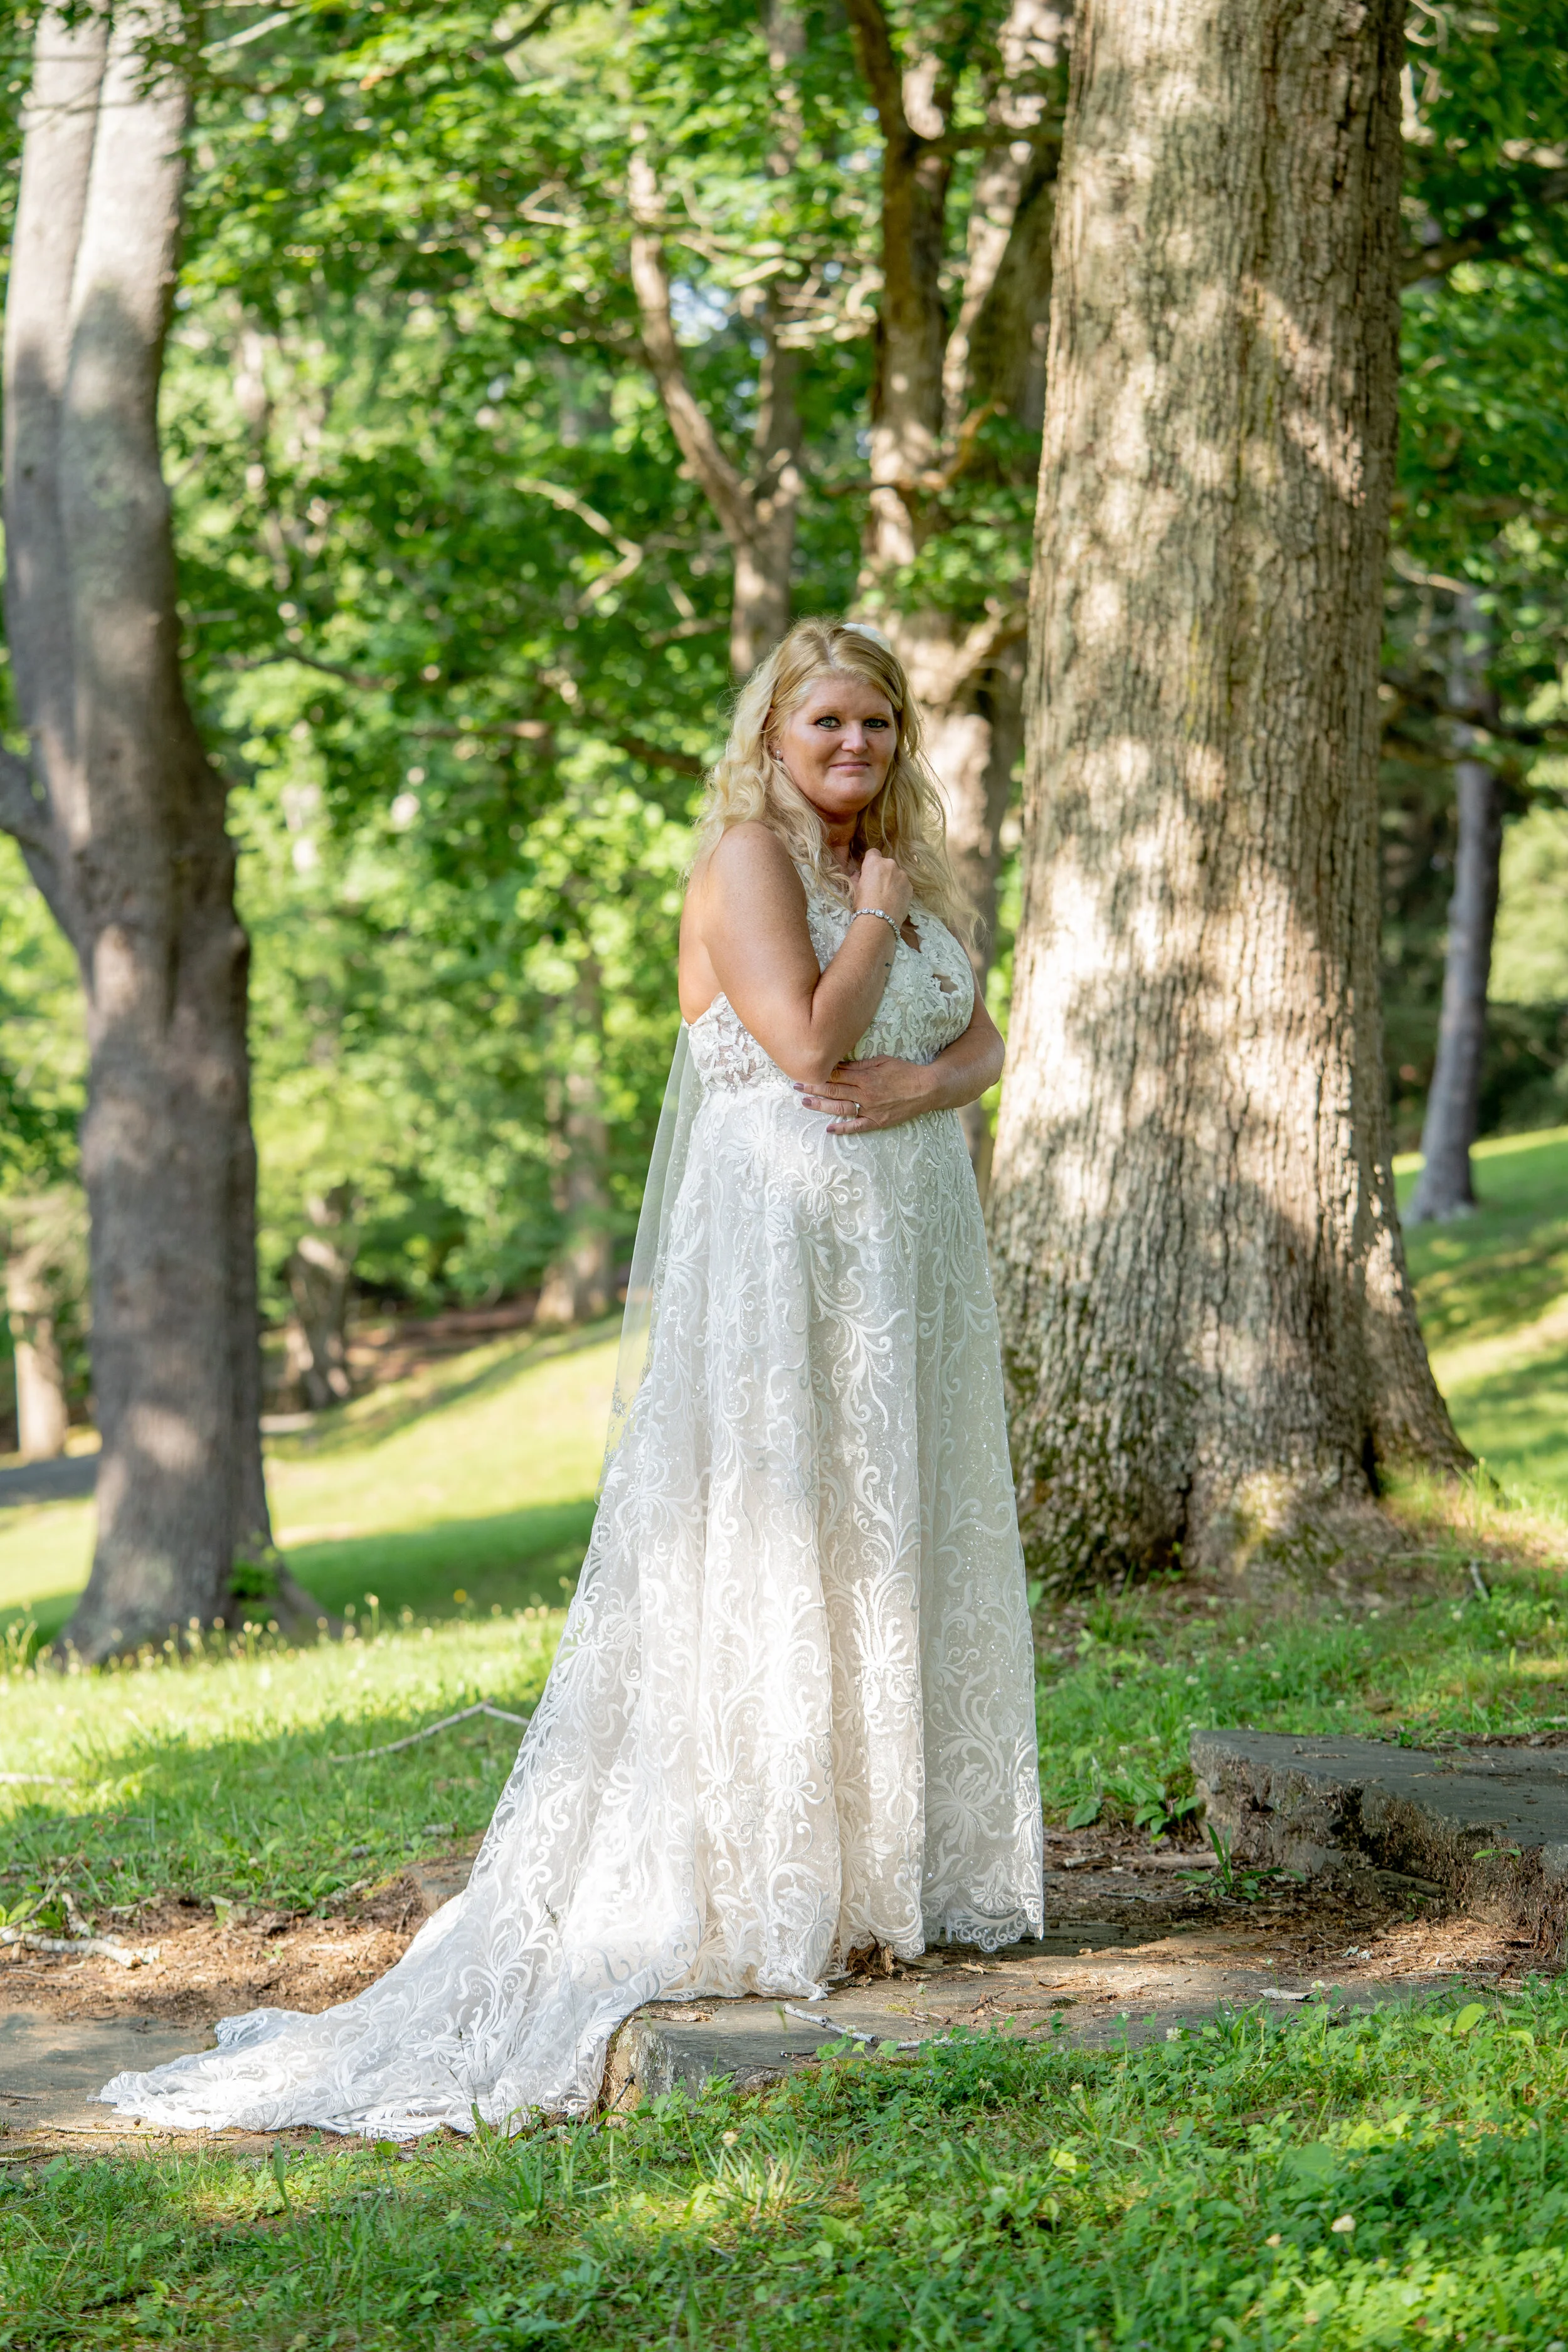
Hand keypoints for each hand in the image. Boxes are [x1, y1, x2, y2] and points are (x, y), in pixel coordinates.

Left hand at [794, 1055, 932, 1133]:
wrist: (927, 1089)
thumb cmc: (905, 1071)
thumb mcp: (882, 1061)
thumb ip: (859, 1064)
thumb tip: (839, 1064)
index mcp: (866, 1077)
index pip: (837, 1075)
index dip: (820, 1073)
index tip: (805, 1070)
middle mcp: (865, 1094)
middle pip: (834, 1090)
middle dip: (813, 1087)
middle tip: (796, 1085)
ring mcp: (871, 1109)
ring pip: (841, 1108)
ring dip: (821, 1105)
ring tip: (805, 1102)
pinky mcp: (878, 1121)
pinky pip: (857, 1126)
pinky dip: (843, 1129)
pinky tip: (829, 1129)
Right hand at [853, 850, 911, 928]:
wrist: (879, 920)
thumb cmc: (863, 904)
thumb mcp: (855, 889)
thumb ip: (857, 878)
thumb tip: (857, 875)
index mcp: (874, 862)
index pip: (873, 852)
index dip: (870, 861)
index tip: (869, 871)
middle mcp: (890, 865)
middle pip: (886, 864)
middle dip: (883, 872)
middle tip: (877, 887)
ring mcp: (902, 875)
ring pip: (897, 874)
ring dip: (892, 881)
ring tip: (887, 897)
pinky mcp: (910, 887)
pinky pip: (904, 885)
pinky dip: (900, 890)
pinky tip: (894, 902)